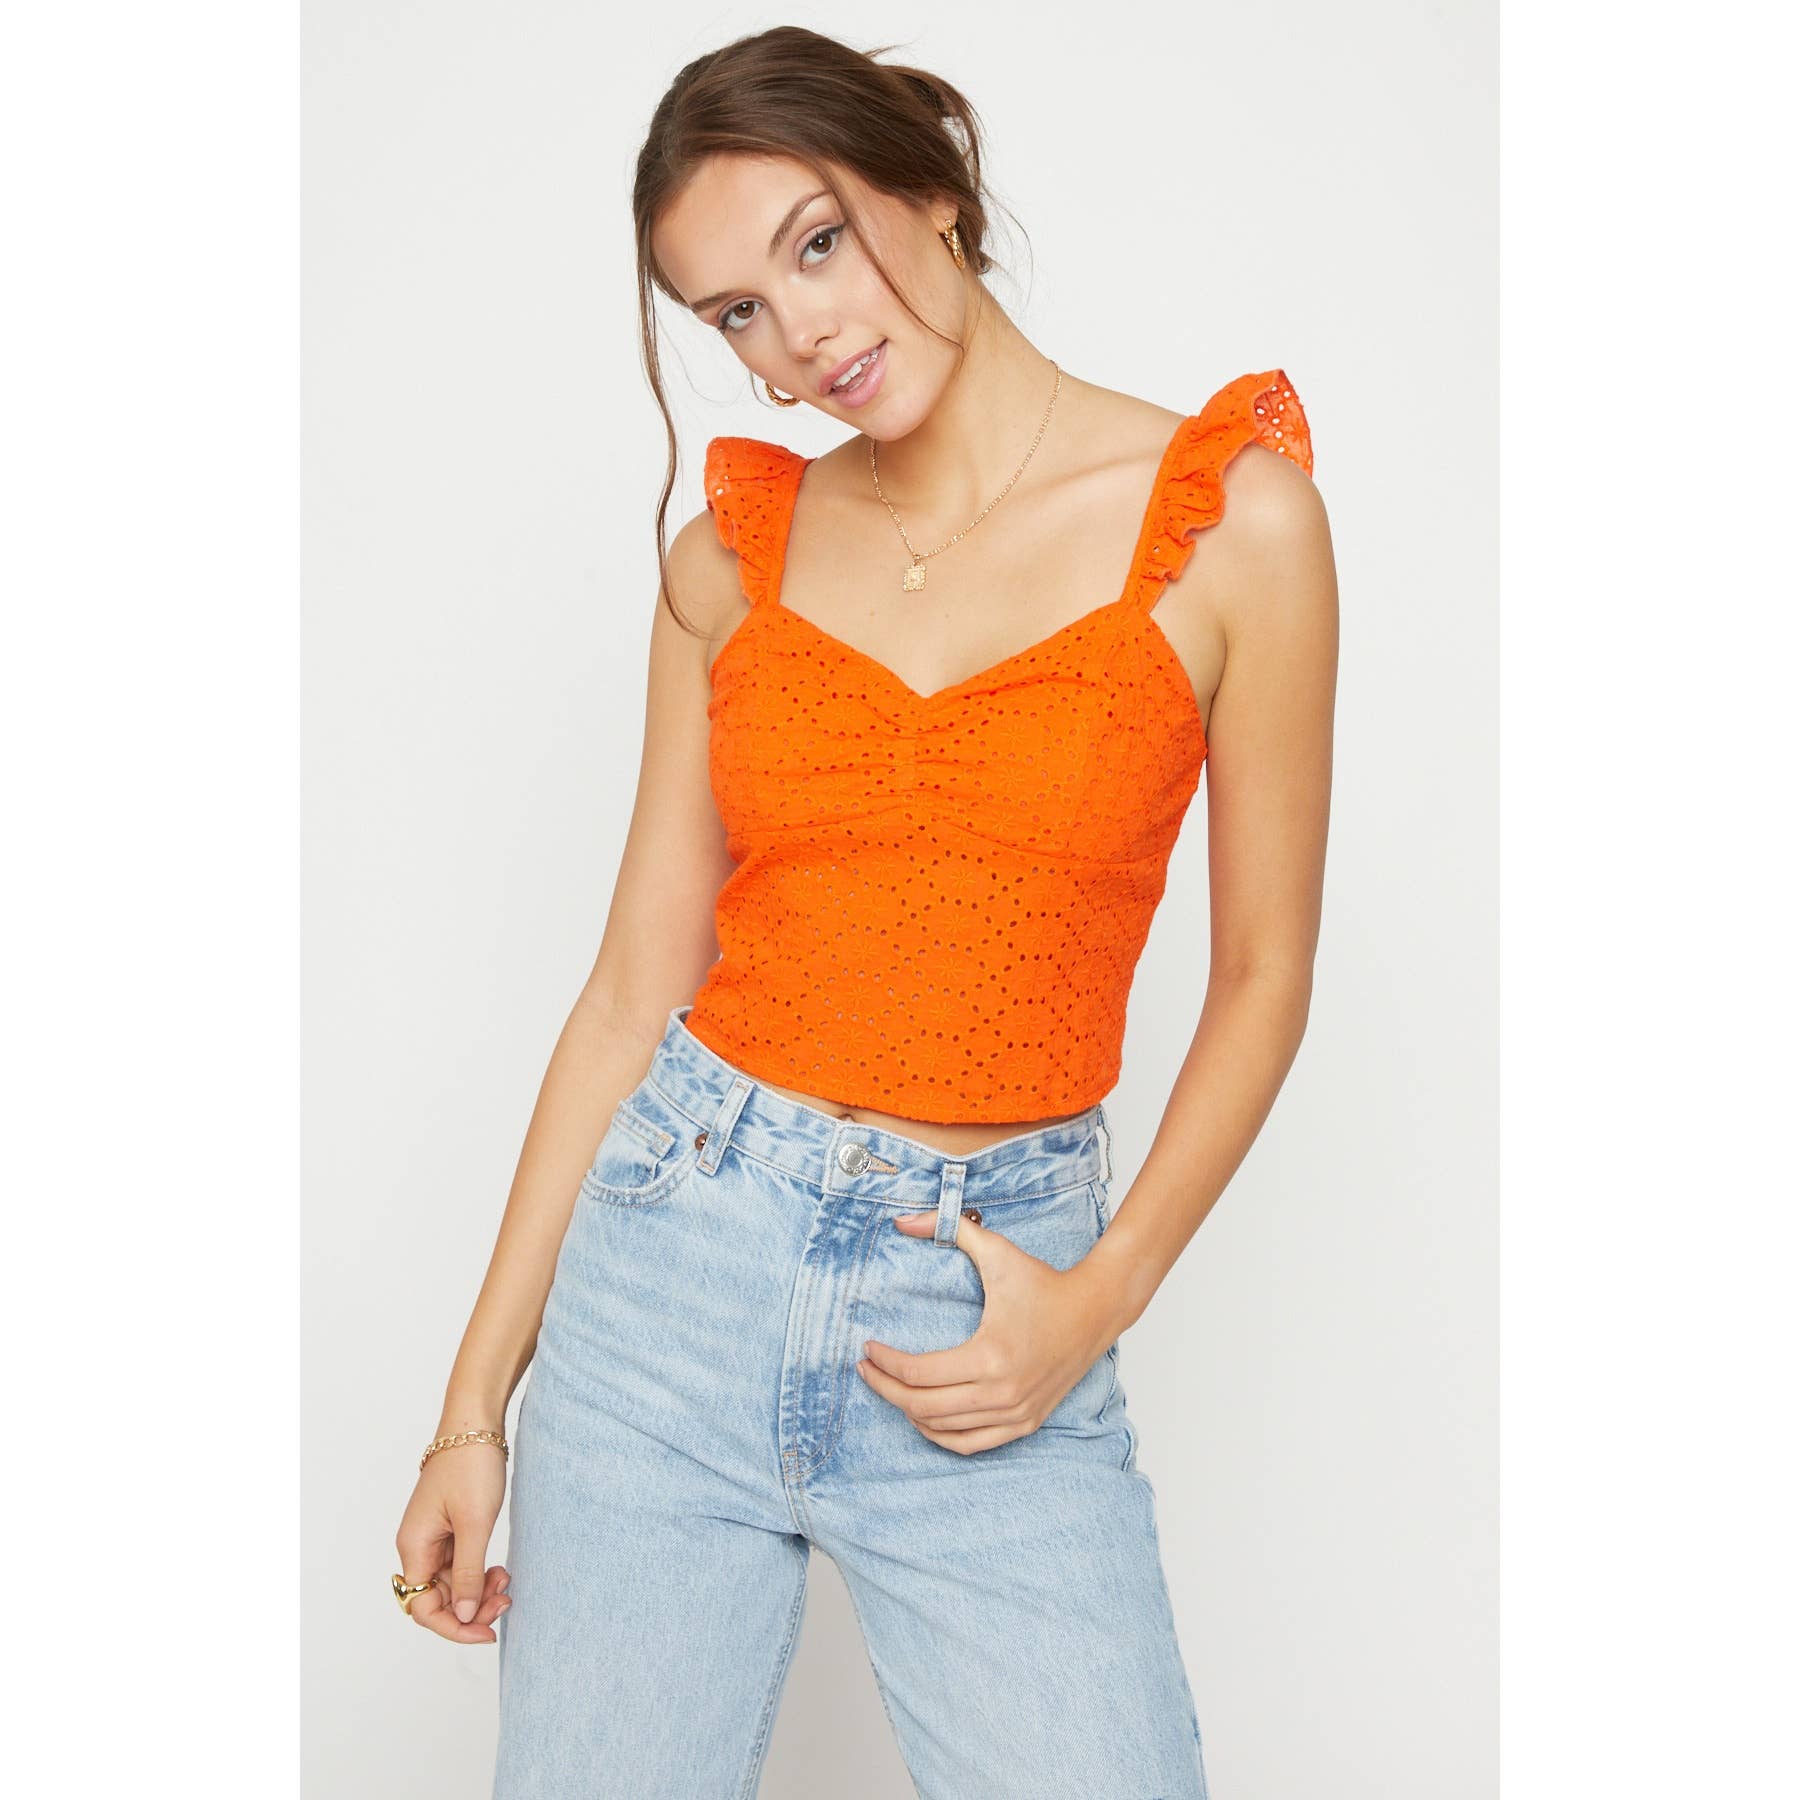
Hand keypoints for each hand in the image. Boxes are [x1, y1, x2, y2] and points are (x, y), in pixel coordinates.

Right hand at [393, 1441, 511, 1643]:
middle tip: (506, 1601)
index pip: (423, 1607)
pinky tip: (501, 1571)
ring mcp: (434, 1538)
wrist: (475, 1423)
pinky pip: (462, 1565)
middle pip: (439, 1599)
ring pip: (453, 1584)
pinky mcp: (450, 1528)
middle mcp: (418, 1546)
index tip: (486, 1632)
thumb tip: (464, 1614)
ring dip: (480, 1591)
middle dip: (472, 1608)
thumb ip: (469, 1572)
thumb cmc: (471, 1466)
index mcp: (414, 1547)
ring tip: (507, 1583)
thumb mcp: (475, 1523)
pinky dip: (481, 1572)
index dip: (454, 1627)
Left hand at [856, 1207, 1117, 1454]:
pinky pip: (971, 1443)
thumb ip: (950, 1228)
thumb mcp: (997, 1250)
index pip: (919, 1373)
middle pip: (923, 1406)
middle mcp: (1002, 1392)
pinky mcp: (1025, 1422)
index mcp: (990, 1356)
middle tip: (866, 1370)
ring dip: (909, 1412)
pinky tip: (922, 1415)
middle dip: (886, 1389)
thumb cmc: (1044, 1282)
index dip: (885, 1363)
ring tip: (890, 1387)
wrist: (1095, 1309)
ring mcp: (1015, 1412)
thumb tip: (902, 1221)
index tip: (867, 1348)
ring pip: (944, 1430)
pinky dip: (941, 1435)